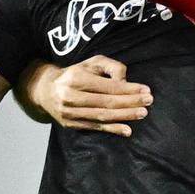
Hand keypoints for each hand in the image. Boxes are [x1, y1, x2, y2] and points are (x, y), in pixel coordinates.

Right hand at [31, 55, 152, 136]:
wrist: (46, 91)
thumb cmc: (75, 74)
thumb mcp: (92, 63)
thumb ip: (111, 67)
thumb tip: (125, 81)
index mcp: (76, 78)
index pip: (108, 86)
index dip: (129, 89)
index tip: (146, 90)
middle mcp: (71, 96)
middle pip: (106, 102)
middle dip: (130, 102)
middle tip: (148, 101)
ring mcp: (70, 113)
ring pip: (102, 116)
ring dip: (124, 116)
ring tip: (142, 113)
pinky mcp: (71, 124)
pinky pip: (95, 127)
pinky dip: (112, 129)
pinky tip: (127, 130)